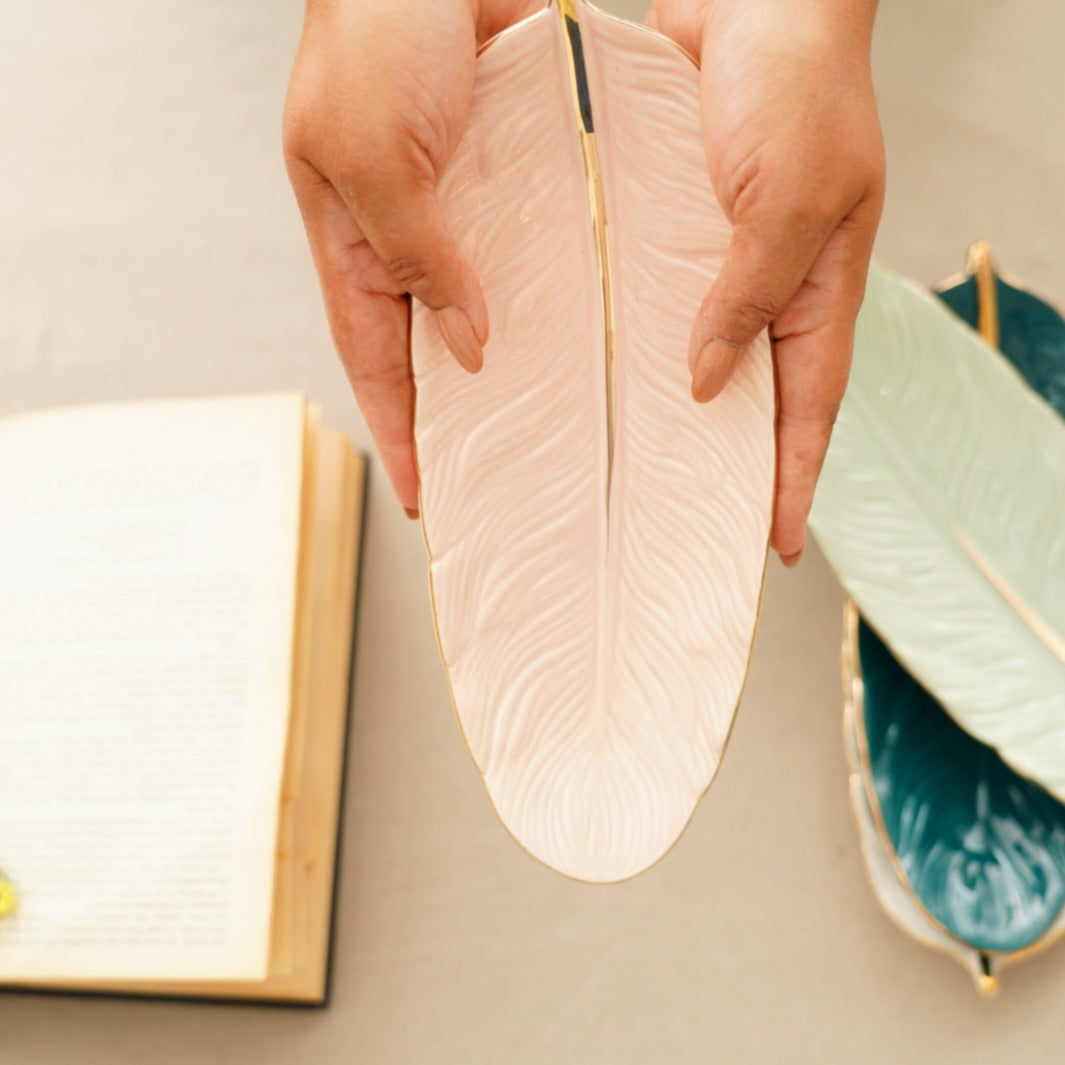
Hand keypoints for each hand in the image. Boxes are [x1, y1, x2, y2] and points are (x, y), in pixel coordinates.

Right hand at [284, 0, 539, 516]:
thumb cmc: (375, 27)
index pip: (376, 361)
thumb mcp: (377, 156)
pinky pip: (527, 240)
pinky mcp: (504, 169)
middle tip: (497, 469)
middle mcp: (401, 228)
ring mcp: (456, 202)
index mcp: (348, 236)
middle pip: (428, 344)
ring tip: (551, 413)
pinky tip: (583, 316)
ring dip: (512, 354)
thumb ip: (418, 254)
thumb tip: (468, 343)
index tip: (428, 494)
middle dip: (457, 410)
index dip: (401, 430)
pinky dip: (548, 282)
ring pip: (480, 300)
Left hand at [648, 0, 884, 565]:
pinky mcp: (676, 227)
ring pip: (698, 351)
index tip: (772, 540)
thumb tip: (704, 379)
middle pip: (752, 394)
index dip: (792, 478)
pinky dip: (631, 333)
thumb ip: (747, 295)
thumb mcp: (788, 201)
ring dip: (672, 406)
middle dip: (729, 460)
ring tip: (632, 464)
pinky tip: (593, 364)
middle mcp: (770, 283)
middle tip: (691, 518)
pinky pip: (654, 294)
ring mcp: (721, 258)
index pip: (807, 409)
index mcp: (818, 288)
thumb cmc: (799, 83)